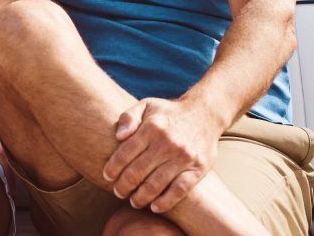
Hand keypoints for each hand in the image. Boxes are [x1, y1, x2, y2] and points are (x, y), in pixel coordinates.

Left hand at [102, 98, 223, 213]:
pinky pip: (179, 190)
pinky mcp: (197, 169)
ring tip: (134, 201)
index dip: (113, 168)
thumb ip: (129, 117)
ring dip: (140, 197)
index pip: (125, 153)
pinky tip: (154, 207)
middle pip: (137, 172)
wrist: (206, 113)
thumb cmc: (169, 113)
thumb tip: (118, 136)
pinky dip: (165, 202)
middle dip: (123, 186)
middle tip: (118, 192)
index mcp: (152, 127)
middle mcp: (167, 142)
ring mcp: (183, 157)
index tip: (107, 176)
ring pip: (155, 185)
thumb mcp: (147, 105)